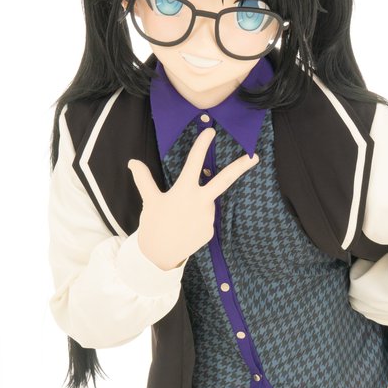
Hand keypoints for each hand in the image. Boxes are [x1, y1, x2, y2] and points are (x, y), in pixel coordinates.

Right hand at [127, 128, 258, 270]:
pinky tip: (184, 230)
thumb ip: (144, 179)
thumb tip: (132, 162)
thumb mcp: (149, 200)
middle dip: (241, 167)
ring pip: (206, 203)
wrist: (159, 256)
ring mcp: (208, 217)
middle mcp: (200, 202)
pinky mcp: (210, 231)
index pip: (194, 162)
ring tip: (179, 220)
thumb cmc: (153, 225)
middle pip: (224, 180)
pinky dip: (196, 221)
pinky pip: (205, 220)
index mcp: (184, 191)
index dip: (202, 145)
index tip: (211, 131)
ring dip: (196, 206)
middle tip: (255, 156)